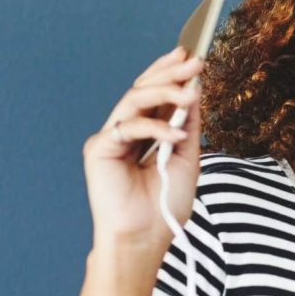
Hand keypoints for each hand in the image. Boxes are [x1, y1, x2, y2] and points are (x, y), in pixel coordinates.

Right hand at [82, 45, 204, 254]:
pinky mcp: (99, 148)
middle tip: (194, 61)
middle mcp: (125, 130)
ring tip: (191, 92)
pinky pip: (128, 126)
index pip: (156, 94)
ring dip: (165, 91)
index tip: (192, 56)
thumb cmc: (164, 204)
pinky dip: (154, 127)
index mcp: (145, 132)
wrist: (145, 238)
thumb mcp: (187, 158)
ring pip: (134, 100)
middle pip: (143, 89)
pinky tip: (176, 135)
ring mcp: (110, 138)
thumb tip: (195, 90)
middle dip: (169, 73)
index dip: (171, 73)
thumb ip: (188, 125)